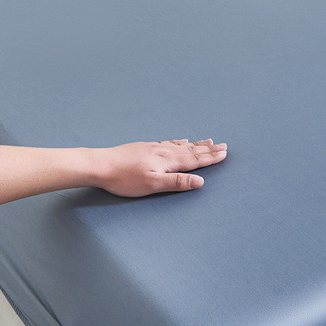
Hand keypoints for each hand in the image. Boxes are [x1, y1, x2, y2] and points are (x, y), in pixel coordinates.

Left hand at [93, 138, 227, 196]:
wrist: (101, 165)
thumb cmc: (125, 179)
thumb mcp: (153, 185)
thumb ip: (177, 182)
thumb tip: (200, 181)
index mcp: (168, 161)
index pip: (194, 160)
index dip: (210, 158)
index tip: (224, 153)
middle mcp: (164, 151)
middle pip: (191, 151)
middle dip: (208, 150)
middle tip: (223, 146)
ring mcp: (154, 148)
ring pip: (181, 145)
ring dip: (197, 145)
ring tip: (208, 141)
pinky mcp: (145, 148)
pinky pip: (169, 143)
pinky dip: (179, 142)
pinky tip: (181, 140)